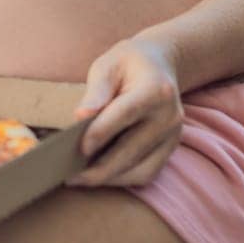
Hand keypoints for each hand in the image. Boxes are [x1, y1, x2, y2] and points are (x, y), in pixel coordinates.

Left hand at [66, 35, 183, 188]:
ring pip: (140, 169)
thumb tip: (81, 117)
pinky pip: (147, 173)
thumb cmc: (128, 63)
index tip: (78, 148)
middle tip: (69, 175)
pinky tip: (101, 176)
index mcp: (155, 90)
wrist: (160, 65)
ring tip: (80, 179)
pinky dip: (123, 178)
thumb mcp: (108, 65)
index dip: (101, 133)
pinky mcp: (170, 148)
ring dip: (109, 178)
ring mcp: (173, 135)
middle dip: (99, 167)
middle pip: (132, 150)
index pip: (125, 115)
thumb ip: (96, 90)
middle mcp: (169, 116)